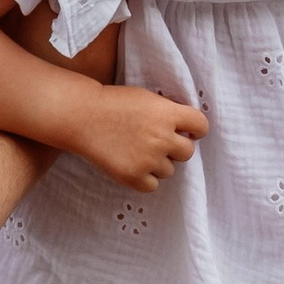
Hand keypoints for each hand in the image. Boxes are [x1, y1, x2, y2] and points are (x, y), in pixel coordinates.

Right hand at [74, 86, 208, 190]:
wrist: (82, 116)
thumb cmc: (113, 103)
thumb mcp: (147, 98)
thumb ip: (168, 113)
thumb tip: (187, 130)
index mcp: (167, 113)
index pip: (200, 126)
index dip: (196, 130)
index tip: (189, 132)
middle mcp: (162, 137)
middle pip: (187, 152)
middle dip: (176, 148)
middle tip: (159, 143)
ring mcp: (148, 159)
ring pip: (169, 171)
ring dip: (158, 164)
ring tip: (138, 152)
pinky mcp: (133, 176)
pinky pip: (153, 185)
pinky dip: (145, 179)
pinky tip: (133, 165)